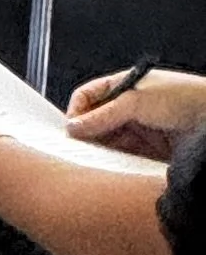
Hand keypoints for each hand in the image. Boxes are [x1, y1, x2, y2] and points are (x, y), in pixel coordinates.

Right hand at [66, 67, 205, 161]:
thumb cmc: (182, 98)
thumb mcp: (136, 102)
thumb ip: (102, 115)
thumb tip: (73, 127)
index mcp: (123, 87)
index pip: (87, 97)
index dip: (76, 112)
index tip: (70, 130)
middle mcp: (128, 107)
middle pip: (94, 121)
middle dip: (84, 134)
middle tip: (76, 149)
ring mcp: (137, 128)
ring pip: (107, 141)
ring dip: (99, 150)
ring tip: (92, 160)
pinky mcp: (146, 150)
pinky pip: (122, 157)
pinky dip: (114, 162)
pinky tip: (110, 167)